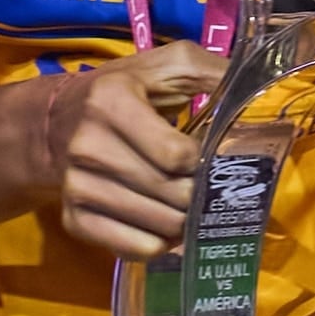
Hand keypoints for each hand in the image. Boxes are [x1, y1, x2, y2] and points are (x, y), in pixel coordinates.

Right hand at [44, 42, 218, 257]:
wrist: (54, 123)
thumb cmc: (123, 92)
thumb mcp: (165, 66)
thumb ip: (211, 70)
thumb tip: (259, 91)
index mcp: (111, 101)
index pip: (176, 155)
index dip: (202, 161)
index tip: (206, 154)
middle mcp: (88, 146)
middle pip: (172, 195)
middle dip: (199, 194)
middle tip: (204, 185)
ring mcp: (77, 187)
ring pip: (159, 228)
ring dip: (184, 222)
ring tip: (186, 203)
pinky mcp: (74, 220)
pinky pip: (134, 249)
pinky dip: (159, 245)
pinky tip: (163, 226)